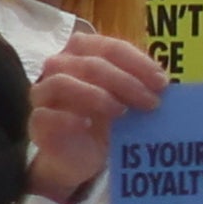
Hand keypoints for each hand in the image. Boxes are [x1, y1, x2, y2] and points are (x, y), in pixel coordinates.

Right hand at [26, 32, 171, 200]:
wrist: (81, 156)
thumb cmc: (105, 120)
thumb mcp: (128, 100)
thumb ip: (141, 87)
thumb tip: (165, 84)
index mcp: (82, 51)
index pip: (110, 47)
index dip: (138, 63)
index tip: (162, 83)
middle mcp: (59, 65)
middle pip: (91, 64)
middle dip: (126, 82)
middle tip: (151, 103)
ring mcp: (44, 92)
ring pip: (63, 82)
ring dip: (97, 95)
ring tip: (121, 112)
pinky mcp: (37, 121)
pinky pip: (46, 115)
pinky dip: (69, 118)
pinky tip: (88, 125)